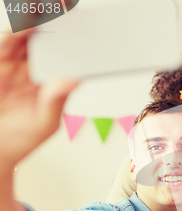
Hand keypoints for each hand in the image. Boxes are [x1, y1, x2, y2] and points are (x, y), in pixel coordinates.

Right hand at [0, 28, 78, 171]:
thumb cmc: (21, 139)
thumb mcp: (44, 122)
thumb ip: (56, 100)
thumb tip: (73, 81)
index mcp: (52, 82)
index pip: (66, 58)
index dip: (74, 42)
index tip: (85, 32)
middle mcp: (35, 71)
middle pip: (46, 41)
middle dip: (55, 25)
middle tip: (64, 12)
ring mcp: (15, 66)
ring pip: (26, 38)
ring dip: (35, 24)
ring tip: (45, 15)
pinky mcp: (0, 64)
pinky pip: (7, 44)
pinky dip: (16, 34)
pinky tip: (25, 27)